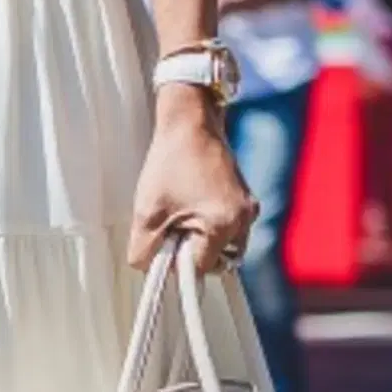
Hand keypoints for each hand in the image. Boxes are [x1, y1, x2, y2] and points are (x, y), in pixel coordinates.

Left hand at [128, 91, 256, 274]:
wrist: (191, 121)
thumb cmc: (170, 162)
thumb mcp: (146, 210)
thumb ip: (144, 249)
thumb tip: (146, 269)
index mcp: (224, 225)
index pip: (200, 269)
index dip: (177, 265)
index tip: (162, 248)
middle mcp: (244, 220)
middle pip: (217, 261)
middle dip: (191, 253)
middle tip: (168, 230)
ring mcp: (248, 209)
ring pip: (224, 246)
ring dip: (200, 240)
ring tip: (178, 215)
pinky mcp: (245, 199)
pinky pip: (228, 227)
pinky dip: (208, 225)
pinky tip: (189, 204)